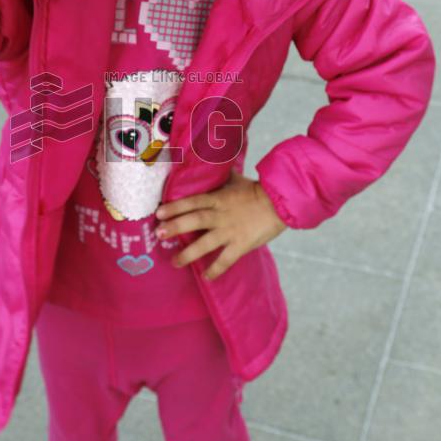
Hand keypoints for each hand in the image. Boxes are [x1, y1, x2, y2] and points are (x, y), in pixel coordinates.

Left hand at [155, 171, 286, 280]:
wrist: (282, 202)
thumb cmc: (258, 190)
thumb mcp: (236, 180)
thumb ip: (221, 177)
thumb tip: (211, 163)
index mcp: (219, 198)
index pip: (193, 201)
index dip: (175, 207)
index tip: (159, 213)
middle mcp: (221, 214)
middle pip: (195, 220)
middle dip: (175, 227)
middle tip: (159, 234)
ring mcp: (231, 230)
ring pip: (206, 243)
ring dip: (188, 253)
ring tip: (174, 262)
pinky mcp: (242, 244)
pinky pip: (226, 259)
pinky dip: (215, 269)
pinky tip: (206, 277)